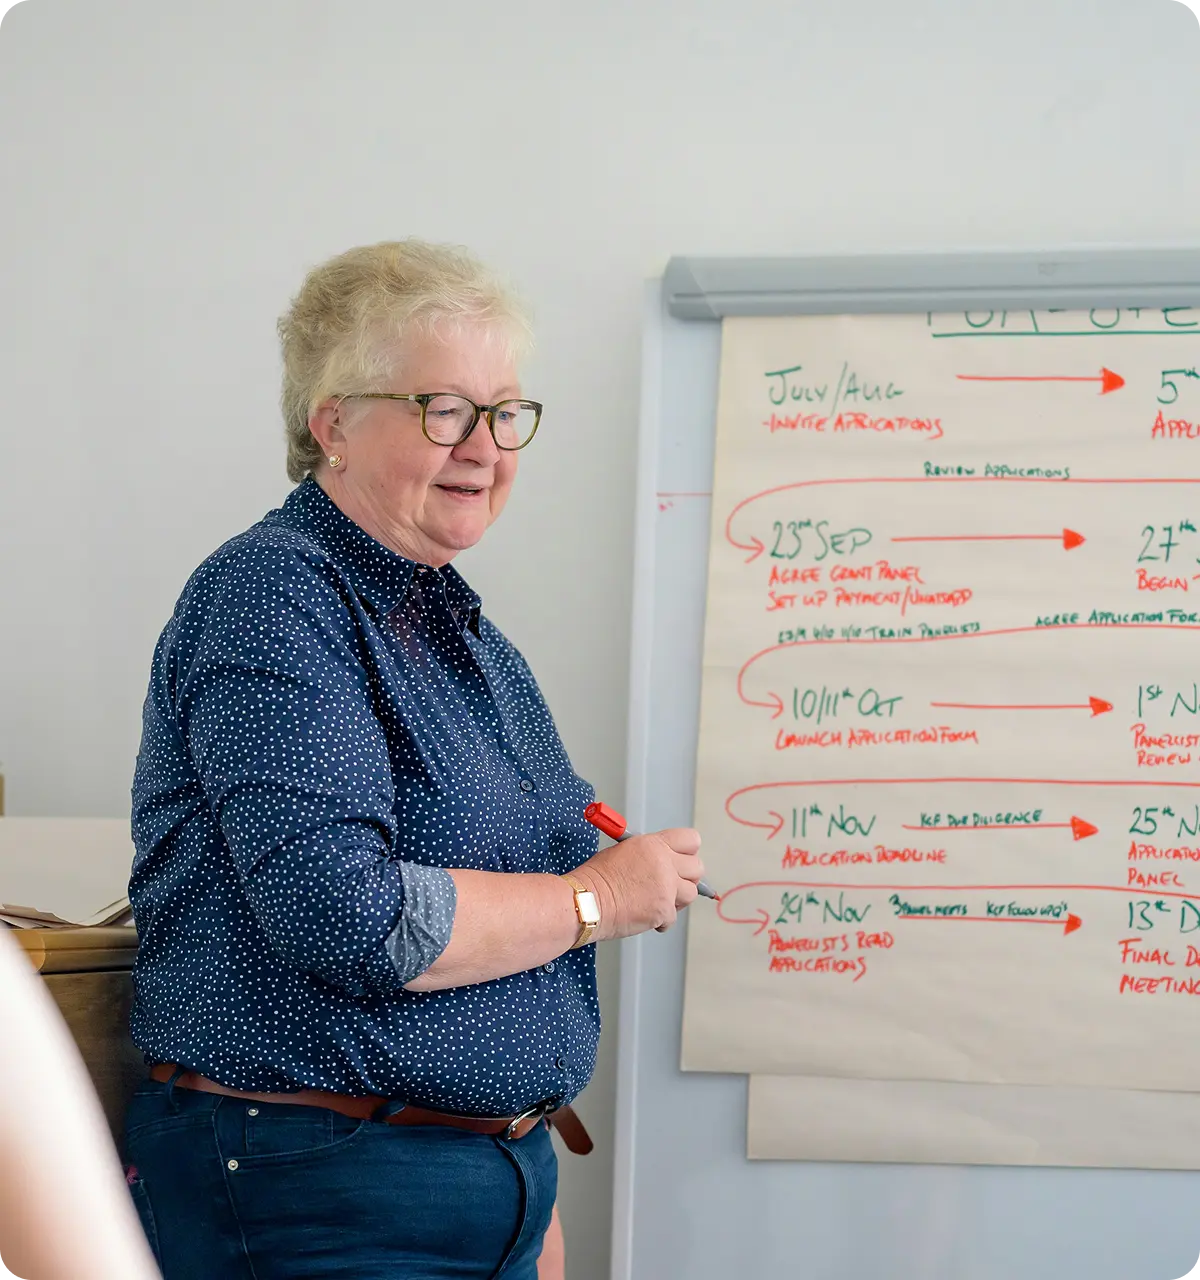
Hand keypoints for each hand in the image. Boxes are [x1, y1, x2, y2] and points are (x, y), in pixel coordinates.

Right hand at [571, 828, 703, 940]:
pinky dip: (661, 920)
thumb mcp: (623, 851)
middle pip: (697, 868)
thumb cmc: (597, 878)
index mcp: (654, 844)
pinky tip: (644, 914)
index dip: (688, 851)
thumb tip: (664, 861)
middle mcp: (664, 863)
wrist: (586, 902)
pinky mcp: (663, 911)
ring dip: (676, 900)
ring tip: (655, 900)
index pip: (690, 840)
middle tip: (672, 883)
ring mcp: (666, 888)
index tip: (682, 860)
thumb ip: (649, 854)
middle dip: (687, 877)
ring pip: (690, 894)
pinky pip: (673, 917)